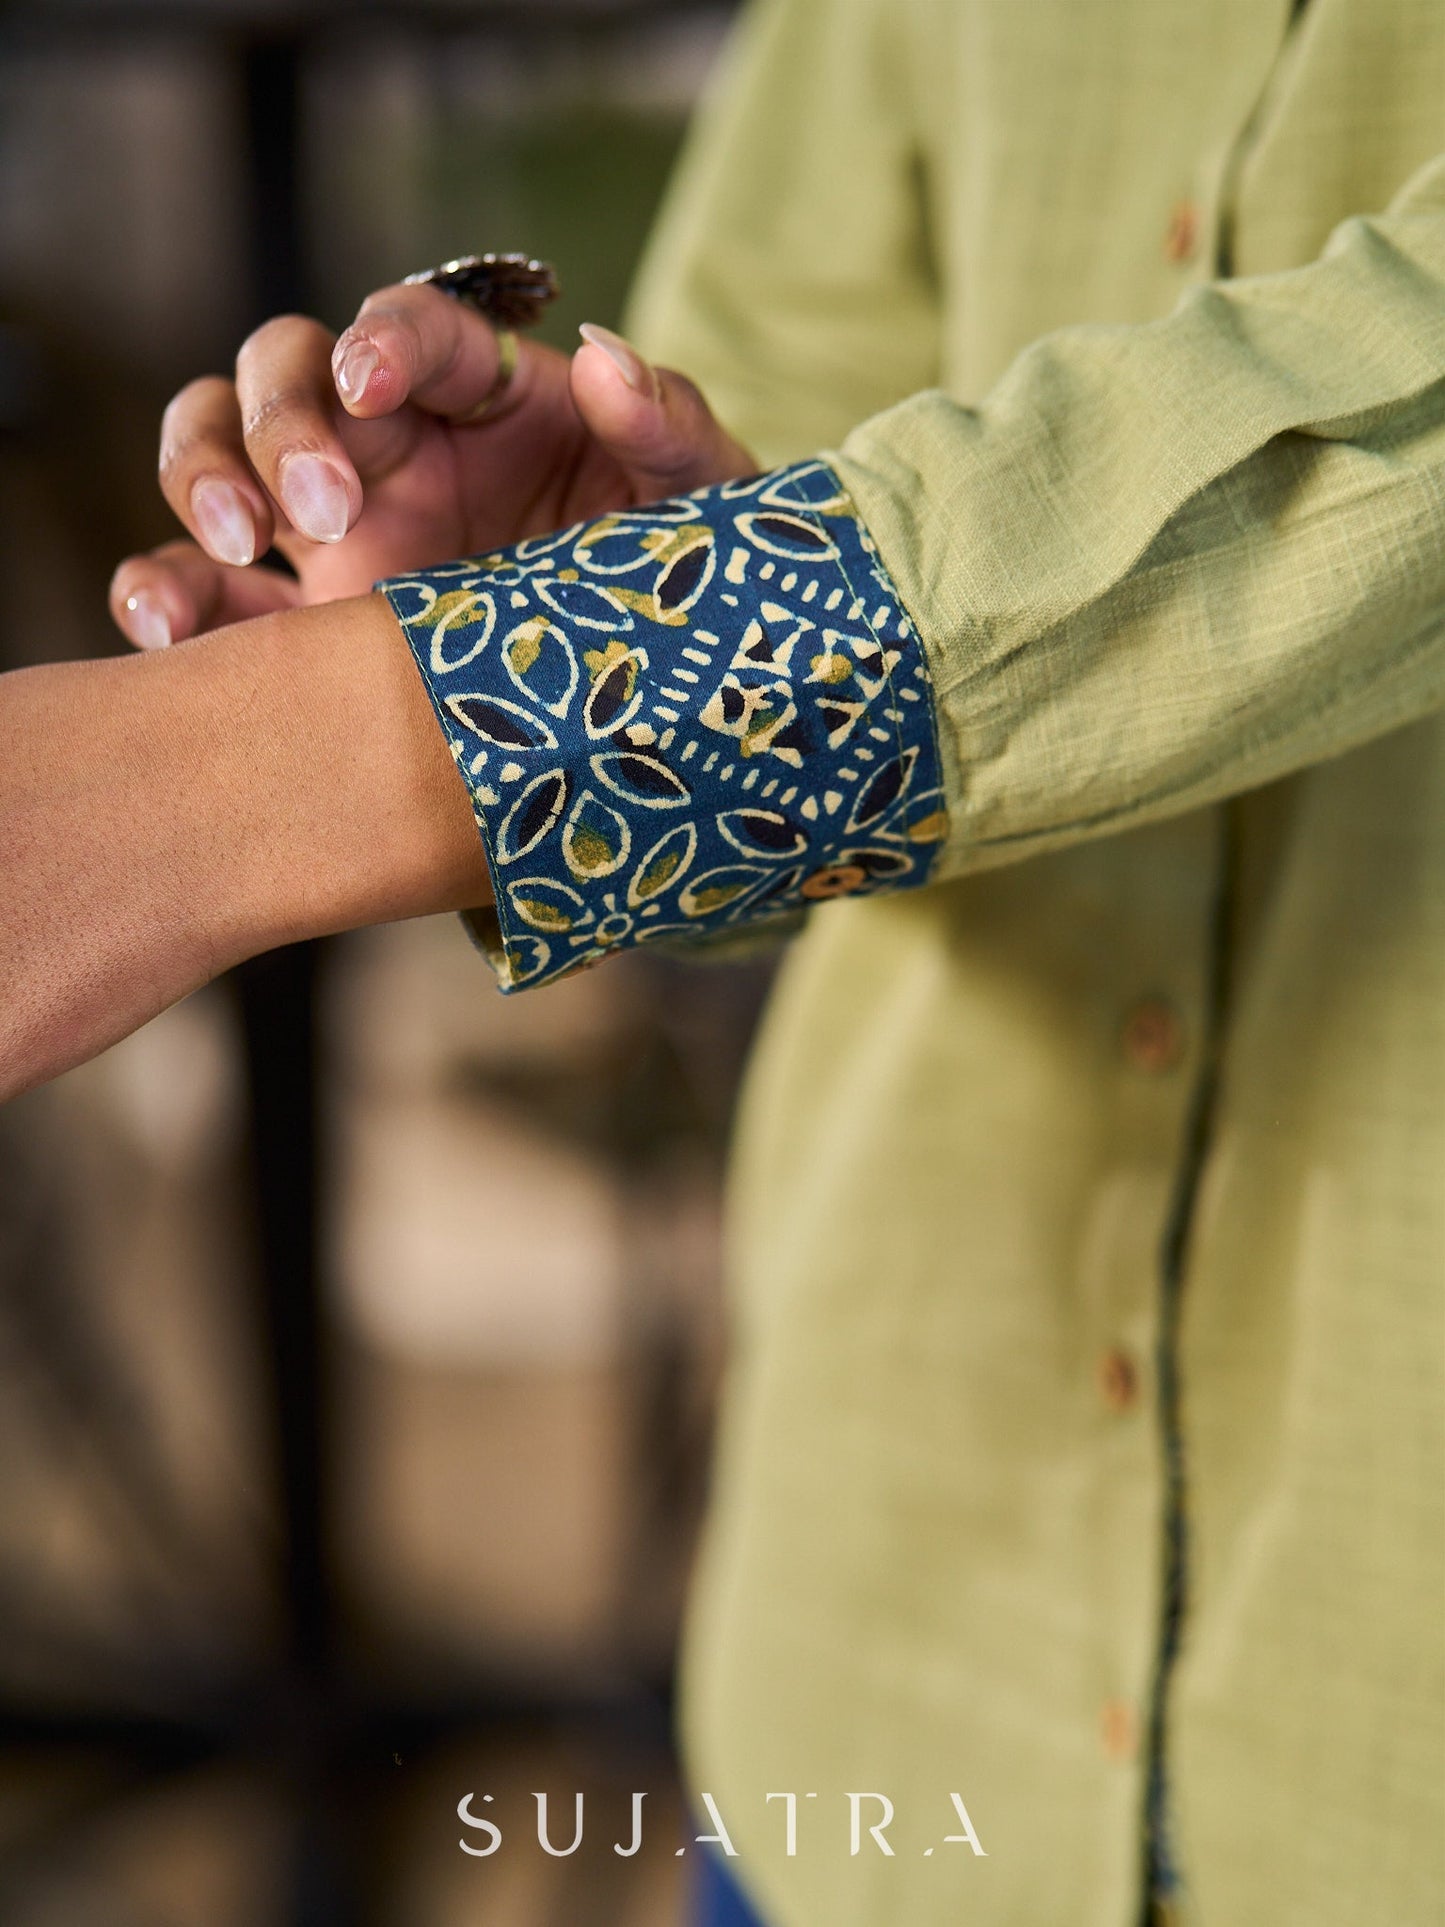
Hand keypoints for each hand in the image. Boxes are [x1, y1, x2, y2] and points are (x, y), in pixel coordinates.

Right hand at [110, 291, 755, 648]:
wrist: (657, 708)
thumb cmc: (686, 581)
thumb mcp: (703, 503)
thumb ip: (670, 427)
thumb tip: (608, 360)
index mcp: (486, 393)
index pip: (408, 327)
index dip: (377, 340)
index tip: (372, 385)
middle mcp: (394, 444)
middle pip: (284, 371)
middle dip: (282, 421)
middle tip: (327, 508)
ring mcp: (335, 528)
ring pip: (216, 450)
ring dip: (201, 475)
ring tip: (234, 543)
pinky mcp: (303, 615)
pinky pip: (205, 586)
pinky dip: (166, 592)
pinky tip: (173, 634)